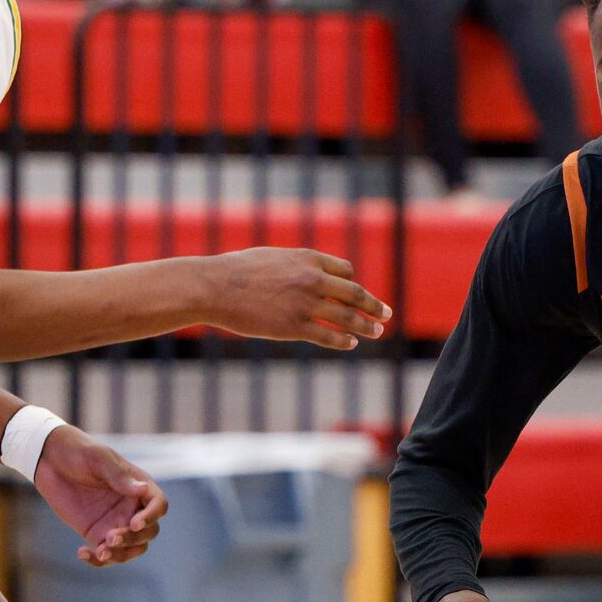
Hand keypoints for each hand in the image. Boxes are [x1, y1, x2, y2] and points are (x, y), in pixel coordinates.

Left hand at [34, 425, 167, 565]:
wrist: (49, 459)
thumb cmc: (78, 451)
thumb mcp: (98, 458)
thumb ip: (118, 476)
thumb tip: (143, 490)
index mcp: (139, 486)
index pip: (159, 505)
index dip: (152, 517)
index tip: (134, 523)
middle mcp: (132, 507)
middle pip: (148, 532)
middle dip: (133, 539)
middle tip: (111, 538)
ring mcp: (116, 522)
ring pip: (132, 548)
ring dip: (120, 555)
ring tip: (99, 551)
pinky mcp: (97, 533)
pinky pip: (106, 553)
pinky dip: (99, 560)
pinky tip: (82, 553)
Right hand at [204, 248, 390, 348]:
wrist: (215, 287)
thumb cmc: (238, 271)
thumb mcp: (273, 257)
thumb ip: (296, 265)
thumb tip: (308, 272)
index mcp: (308, 259)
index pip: (346, 272)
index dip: (353, 285)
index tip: (358, 295)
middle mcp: (312, 280)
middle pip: (355, 294)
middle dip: (374, 305)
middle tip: (386, 314)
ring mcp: (305, 304)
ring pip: (347, 317)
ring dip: (366, 326)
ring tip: (377, 332)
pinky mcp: (294, 327)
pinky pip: (329, 336)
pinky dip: (344, 340)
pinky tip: (351, 343)